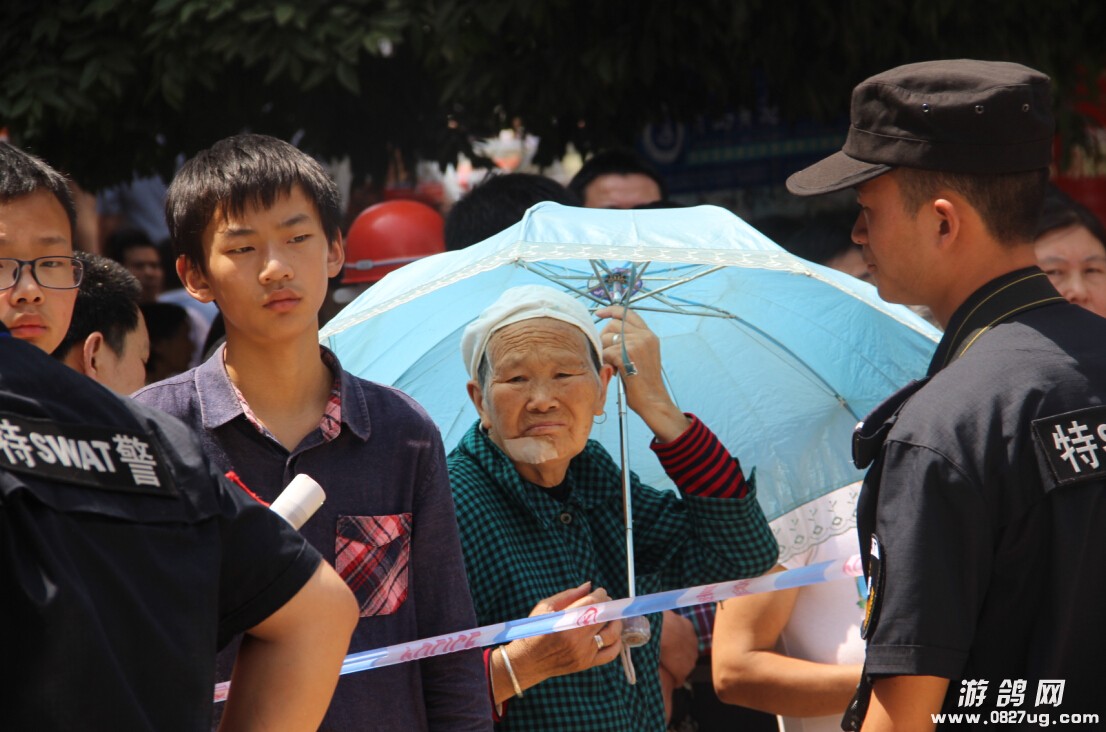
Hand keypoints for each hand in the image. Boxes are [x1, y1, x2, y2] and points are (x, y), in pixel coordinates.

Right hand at [494, 582, 622, 701]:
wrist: (528, 661)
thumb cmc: (534, 630)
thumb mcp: (545, 607)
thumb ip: (569, 595)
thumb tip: (589, 586)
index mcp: (565, 621)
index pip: (593, 603)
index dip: (601, 595)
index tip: (600, 592)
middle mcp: (577, 638)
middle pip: (604, 616)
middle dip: (609, 605)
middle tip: (606, 602)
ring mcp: (583, 653)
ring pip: (612, 634)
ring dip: (616, 621)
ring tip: (611, 616)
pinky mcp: (586, 664)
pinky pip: (610, 653)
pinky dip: (617, 642)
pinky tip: (614, 634)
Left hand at [595, 305, 689, 442]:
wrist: (652, 400)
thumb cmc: (643, 382)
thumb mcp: (642, 356)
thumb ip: (630, 341)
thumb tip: (607, 333)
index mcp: (649, 335)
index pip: (628, 313)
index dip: (612, 310)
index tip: (599, 313)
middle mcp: (645, 336)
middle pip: (613, 325)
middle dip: (604, 337)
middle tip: (606, 354)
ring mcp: (638, 343)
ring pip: (607, 338)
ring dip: (605, 352)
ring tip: (613, 366)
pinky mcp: (628, 354)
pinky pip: (606, 352)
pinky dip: (605, 362)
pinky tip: (614, 372)